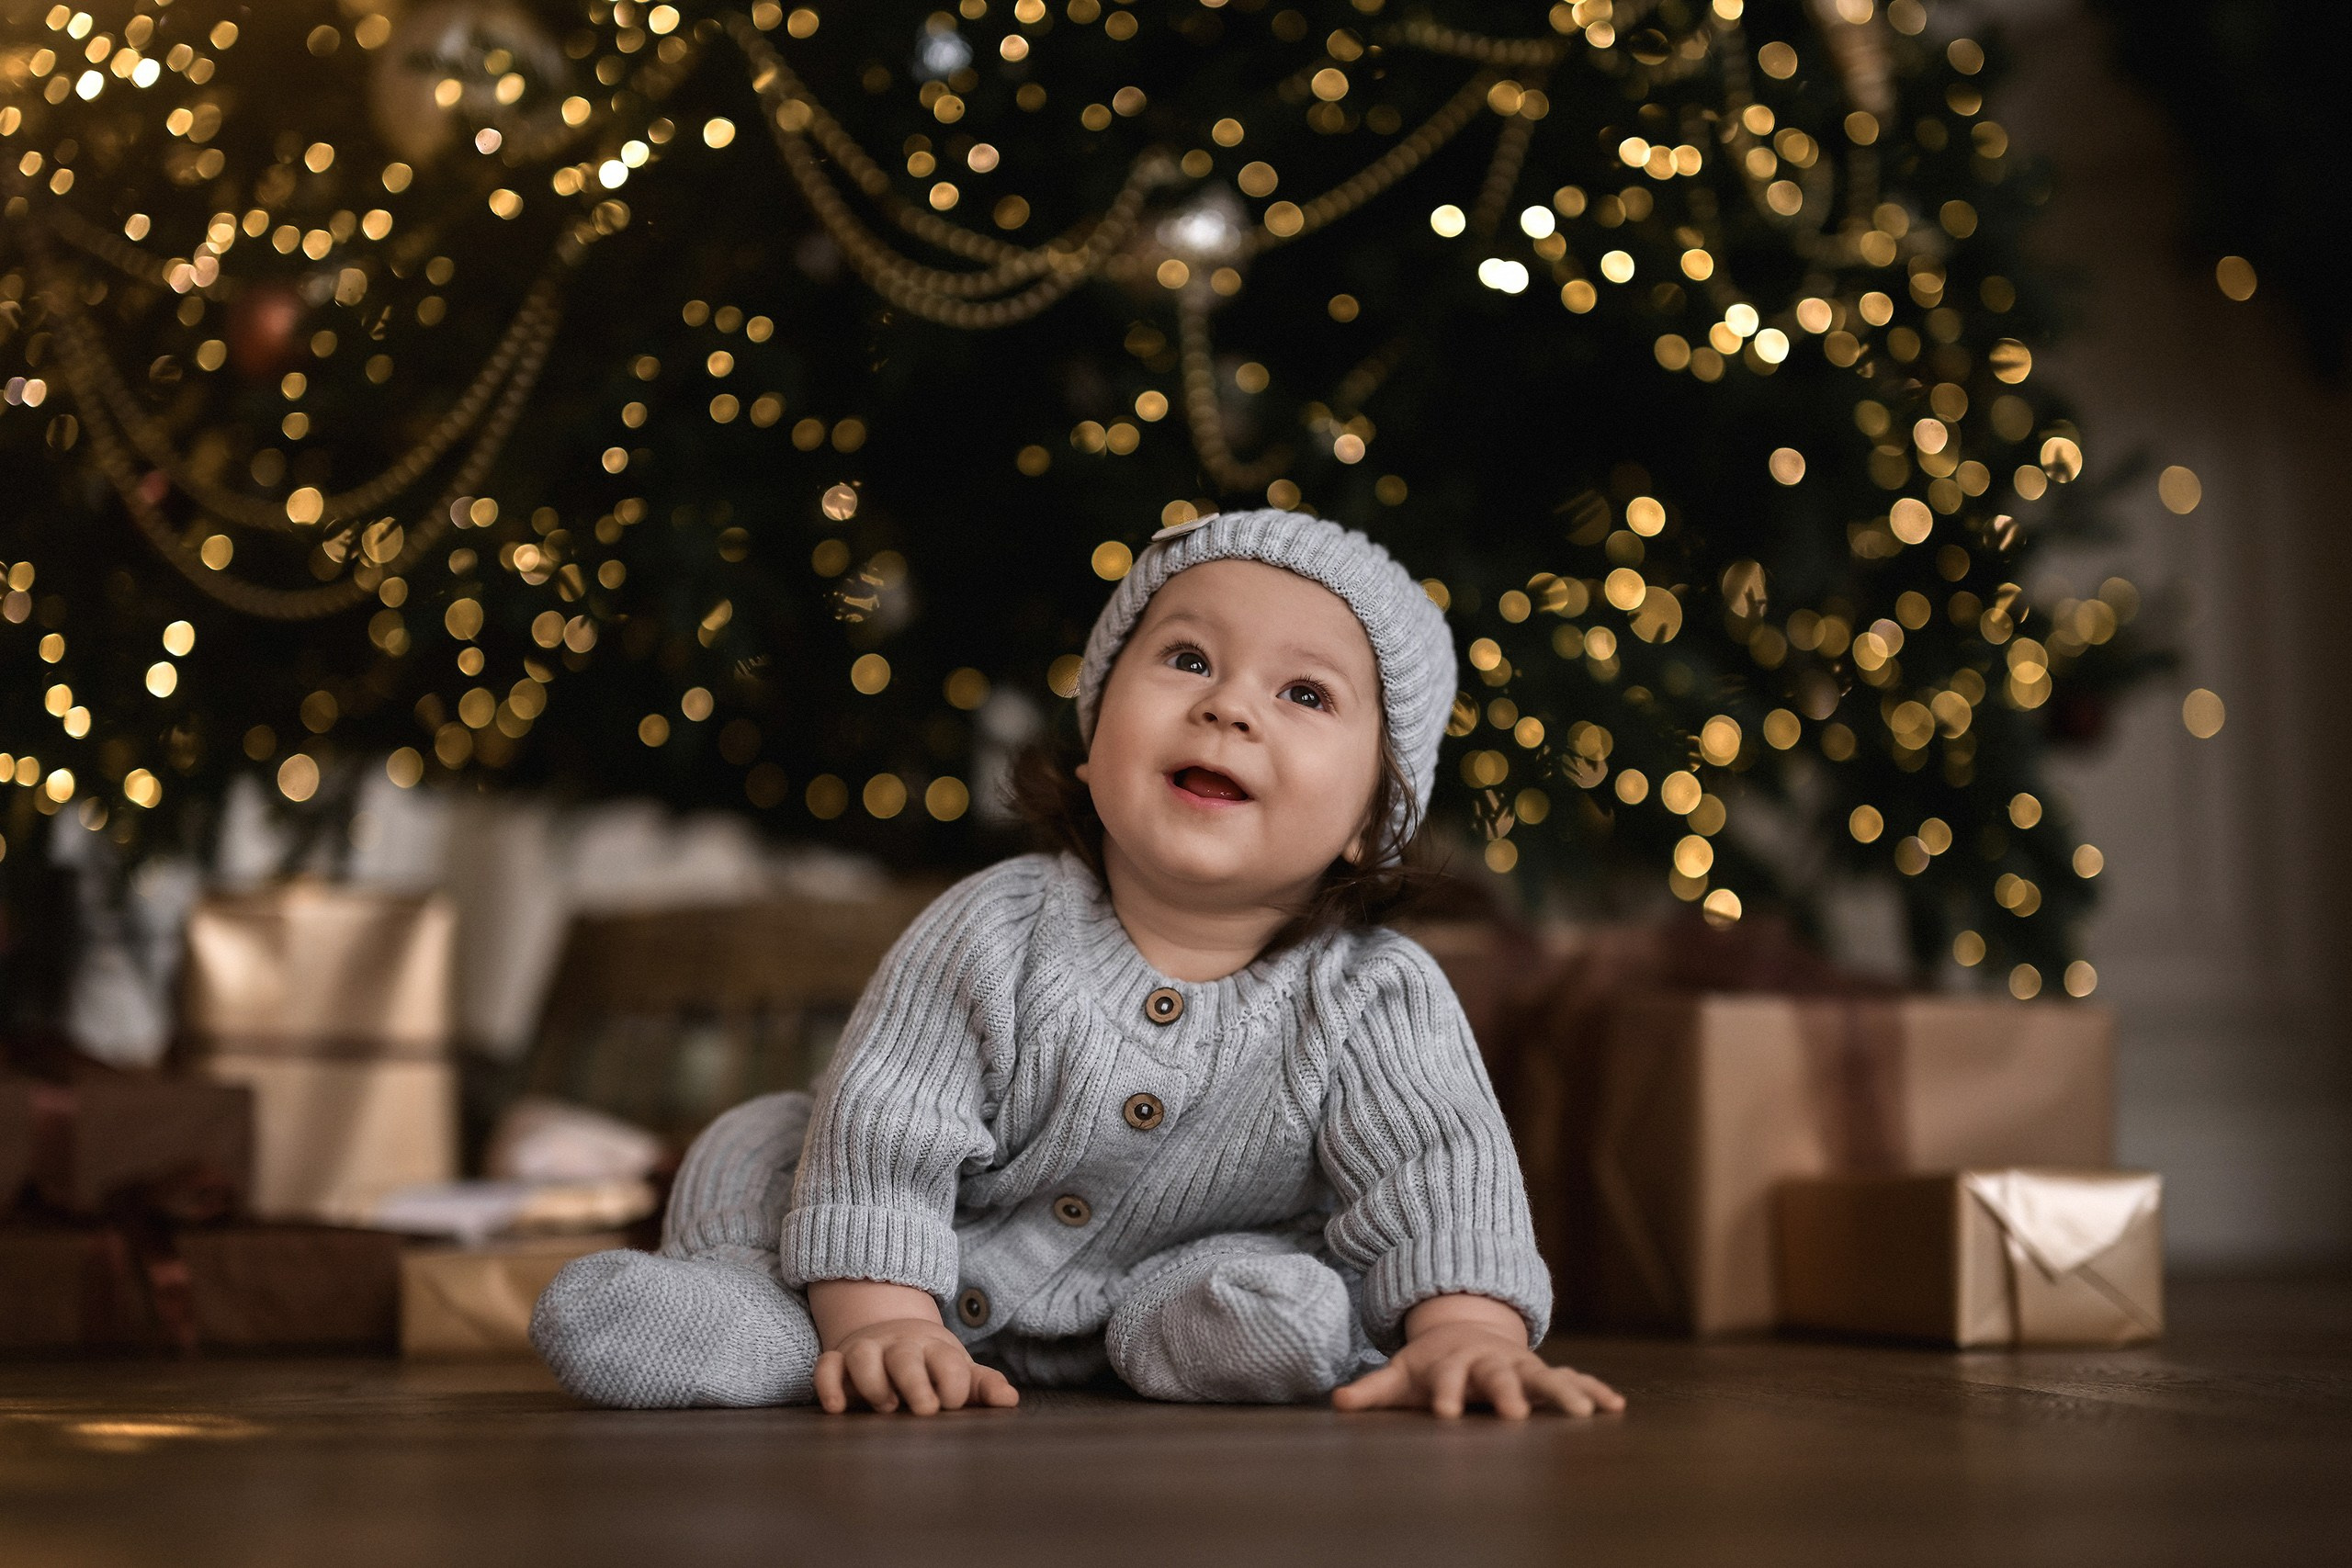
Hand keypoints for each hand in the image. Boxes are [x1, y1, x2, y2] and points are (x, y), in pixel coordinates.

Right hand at [812, 1317, 1020, 1415]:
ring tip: (886, 1406)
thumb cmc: (932, 1364)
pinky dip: (827, 1384)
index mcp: (935, 1349)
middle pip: (905, 1357)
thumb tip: (1010, 1400)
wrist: (892, 1332)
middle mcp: (900, 1346)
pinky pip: (826, 1365)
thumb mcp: (960, 1372)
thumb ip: (983, 1386)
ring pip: (863, 1357)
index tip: (954, 1403)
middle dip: (915, 1382)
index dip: (953, 1382)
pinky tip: (837, 1408)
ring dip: (872, 1383)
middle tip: (926, 1410)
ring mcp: (868, 1350)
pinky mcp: (839, 1359)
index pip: (947, 1361)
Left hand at [1331, 1296, 1624, 1419]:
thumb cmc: (1431, 1363)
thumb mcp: (1401, 1374)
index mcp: (1455, 1364)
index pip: (1447, 1379)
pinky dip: (1595, 1390)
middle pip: (1499, 1377)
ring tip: (1583, 1414)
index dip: (1444, 1394)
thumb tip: (1336, 1402)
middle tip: (1513, 1415)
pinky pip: (1575, 1379)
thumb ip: (1373, 1389)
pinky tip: (1616, 1406)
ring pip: (1544, 1377)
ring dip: (1563, 1393)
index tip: (1444, 1414)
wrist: (1465, 1329)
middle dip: (1506, 1394)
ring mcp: (1521, 1365)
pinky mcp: (1544, 1372)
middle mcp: (1491, 1363)